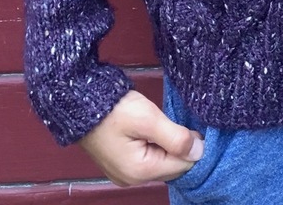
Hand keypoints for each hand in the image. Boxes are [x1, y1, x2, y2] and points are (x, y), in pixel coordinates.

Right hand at [78, 89, 203, 186]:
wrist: (82, 103)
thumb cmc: (115, 110)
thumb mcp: (148, 119)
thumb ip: (176, 137)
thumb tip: (200, 151)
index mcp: (140, 172)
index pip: (182, 165)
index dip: (192, 146)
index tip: (194, 125)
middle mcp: (133, 179)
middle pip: (171, 166)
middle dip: (179, 146)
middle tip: (176, 120)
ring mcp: (125, 173)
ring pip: (161, 162)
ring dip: (168, 145)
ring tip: (164, 123)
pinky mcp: (121, 164)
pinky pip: (149, 159)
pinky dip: (156, 146)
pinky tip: (154, 130)